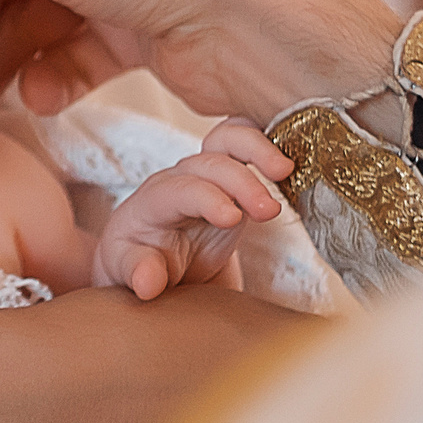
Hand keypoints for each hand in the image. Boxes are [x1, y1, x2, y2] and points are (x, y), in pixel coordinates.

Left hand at [92, 120, 293, 300]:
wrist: (152, 254)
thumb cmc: (137, 260)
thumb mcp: (128, 272)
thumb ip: (137, 273)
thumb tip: (149, 282)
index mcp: (152, 201)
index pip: (180, 190)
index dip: (207, 198)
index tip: (232, 219)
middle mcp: (181, 179)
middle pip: (210, 162)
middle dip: (241, 181)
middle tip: (270, 210)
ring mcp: (209, 174)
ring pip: (230, 140)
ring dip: (259, 150)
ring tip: (287, 171)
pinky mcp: (234, 178)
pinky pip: (249, 147)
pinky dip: (270, 145)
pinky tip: (295, 163)